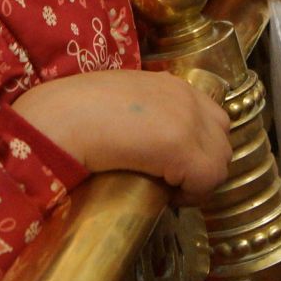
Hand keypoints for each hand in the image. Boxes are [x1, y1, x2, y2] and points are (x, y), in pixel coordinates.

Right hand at [12, 70, 231, 201]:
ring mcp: (188, 121)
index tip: (172, 165)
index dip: (198, 146)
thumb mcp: (117, 101)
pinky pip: (208, 180)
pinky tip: (165, 195)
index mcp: (170, 85)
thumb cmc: (72, 112)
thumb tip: (150, 143)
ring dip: (199, 180)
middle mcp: (187, 98)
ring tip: (167, 189)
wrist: (58, 118)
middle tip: (171, 181)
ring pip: (220, 162)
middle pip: (223, 140)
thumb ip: (143, 113)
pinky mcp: (183, 147)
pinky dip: (191, 194)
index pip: (212, 118)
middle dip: (203, 164)